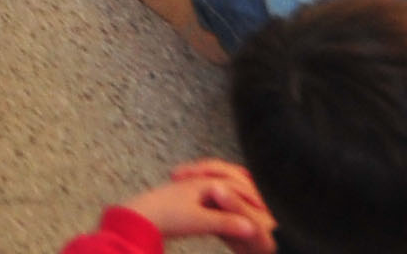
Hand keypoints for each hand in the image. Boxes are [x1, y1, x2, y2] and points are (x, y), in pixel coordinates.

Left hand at [120, 163, 275, 251]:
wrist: (138, 217)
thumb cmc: (168, 217)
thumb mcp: (200, 221)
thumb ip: (226, 222)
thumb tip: (252, 227)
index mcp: (206, 183)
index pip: (237, 185)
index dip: (253, 198)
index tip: (268, 211)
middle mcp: (199, 181)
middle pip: (227, 179)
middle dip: (244, 187)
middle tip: (261, 201)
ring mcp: (189, 187)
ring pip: (216, 185)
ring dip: (230, 191)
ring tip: (244, 202)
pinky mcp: (182, 198)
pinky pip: (206, 194)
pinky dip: (217, 199)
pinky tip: (217, 209)